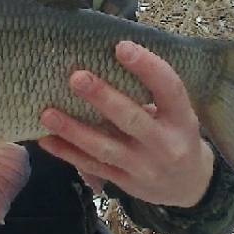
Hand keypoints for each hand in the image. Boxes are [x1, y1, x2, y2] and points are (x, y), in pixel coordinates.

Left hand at [38, 41, 214, 207]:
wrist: (188, 185)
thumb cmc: (175, 134)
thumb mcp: (177, 113)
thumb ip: (150, 92)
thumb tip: (105, 56)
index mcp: (182, 119)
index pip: (169, 89)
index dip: (147, 67)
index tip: (121, 47)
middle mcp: (166, 145)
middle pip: (132, 120)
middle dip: (103, 98)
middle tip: (76, 77)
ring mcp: (144, 167)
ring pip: (105, 148)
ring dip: (74, 130)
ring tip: (47, 112)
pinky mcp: (125, 182)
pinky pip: (92, 166)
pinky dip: (67, 153)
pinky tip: (45, 139)